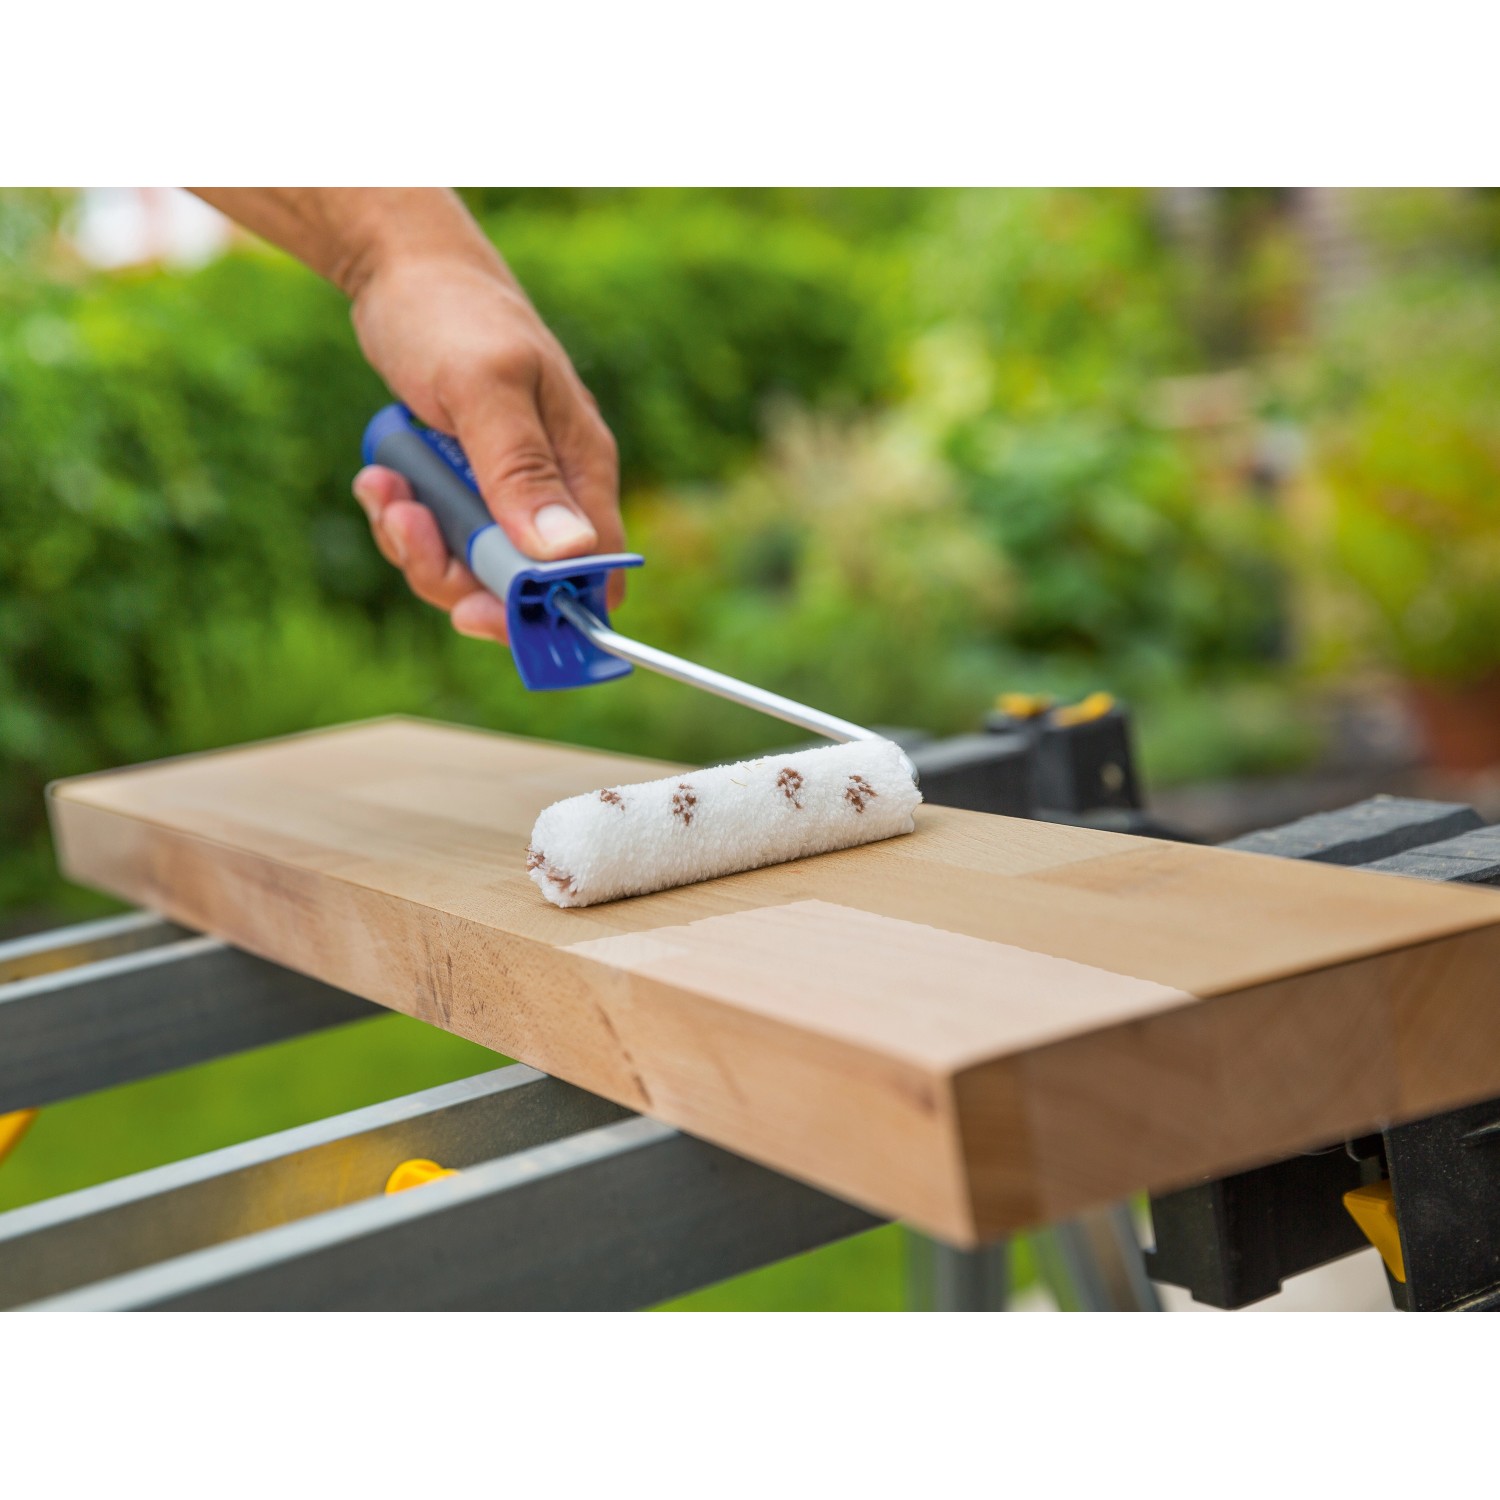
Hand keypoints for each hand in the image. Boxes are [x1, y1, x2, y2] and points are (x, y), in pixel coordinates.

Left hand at [348, 252, 624, 642]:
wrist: (403, 273)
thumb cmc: (454, 316)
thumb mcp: (485, 387)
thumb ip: (521, 470)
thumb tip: (566, 554)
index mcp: (582, 471)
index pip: (589, 576)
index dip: (539, 613)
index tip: (472, 612)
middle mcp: (553, 492)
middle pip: (520, 588)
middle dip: (454, 575)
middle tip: (407, 529)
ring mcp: (506, 495)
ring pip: (470, 570)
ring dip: (415, 545)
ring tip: (384, 490)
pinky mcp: (465, 491)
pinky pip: (438, 540)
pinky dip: (401, 522)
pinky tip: (379, 478)